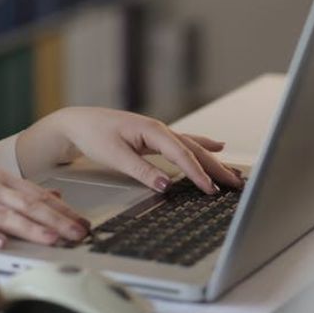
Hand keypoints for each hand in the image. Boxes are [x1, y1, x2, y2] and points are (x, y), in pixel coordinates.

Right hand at [0, 163, 90, 248]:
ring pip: (5, 215)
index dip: (62, 209)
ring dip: (30, 228)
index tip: (82, 221)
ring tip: (50, 239)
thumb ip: (20, 188)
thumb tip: (55, 194)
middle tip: (77, 233)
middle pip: (27, 204)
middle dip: (56, 220)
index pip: (37, 194)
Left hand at [18, 107, 244, 193]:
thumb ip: (141, 170)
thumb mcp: (115, 155)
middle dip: (215, 167)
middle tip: (236, 184)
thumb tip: (165, 185)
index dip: (197, 173)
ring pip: (192, 147)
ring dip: (213, 159)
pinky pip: (183, 143)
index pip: (181, 154)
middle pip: (193, 150)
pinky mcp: (153, 138)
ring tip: (233, 171)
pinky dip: (201, 146)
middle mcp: (158, 129)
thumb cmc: (93, 134)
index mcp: (151, 130)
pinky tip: (216, 146)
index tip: (210, 189)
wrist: (77, 122)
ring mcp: (157, 133)